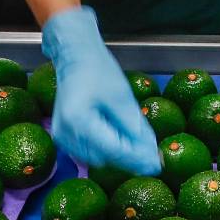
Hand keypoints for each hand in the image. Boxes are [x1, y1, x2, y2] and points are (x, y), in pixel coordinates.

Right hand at [42, 6, 160, 174]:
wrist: (75, 56)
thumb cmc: (97, 69)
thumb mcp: (122, 96)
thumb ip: (135, 127)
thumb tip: (151, 153)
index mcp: (78, 120)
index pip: (114, 149)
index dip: (138, 158)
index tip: (157, 163)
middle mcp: (65, 132)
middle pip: (106, 157)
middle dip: (130, 156)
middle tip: (152, 154)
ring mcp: (63, 136)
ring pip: (99, 158)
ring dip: (119, 153)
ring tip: (136, 142)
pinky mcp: (64, 137)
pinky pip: (90, 152)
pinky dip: (107, 148)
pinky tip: (119, 137)